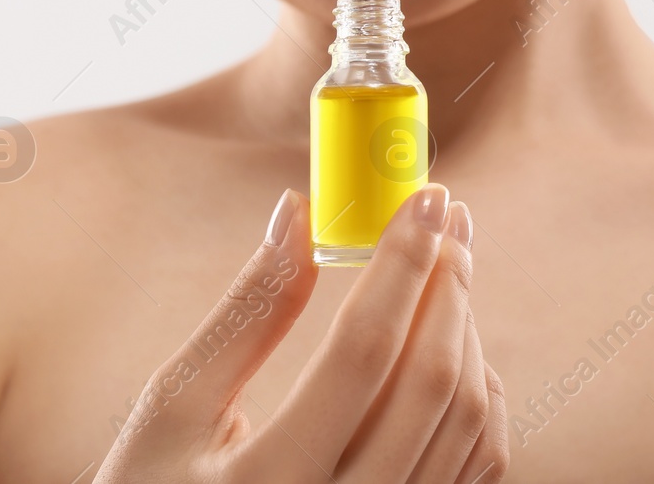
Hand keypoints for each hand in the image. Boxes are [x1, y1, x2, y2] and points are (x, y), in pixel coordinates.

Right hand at [94, 185, 506, 483]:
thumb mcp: (175, 409)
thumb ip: (246, 313)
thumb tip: (298, 211)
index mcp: (269, 482)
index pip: (362, 352)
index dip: (401, 264)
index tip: (423, 198)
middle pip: (428, 383)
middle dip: (447, 283)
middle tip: (444, 216)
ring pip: (465, 418)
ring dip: (465, 329)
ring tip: (444, 271)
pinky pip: (478, 460)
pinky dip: (478, 390)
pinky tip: (452, 343)